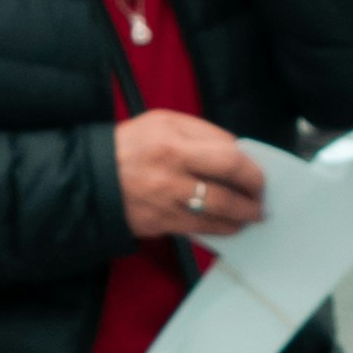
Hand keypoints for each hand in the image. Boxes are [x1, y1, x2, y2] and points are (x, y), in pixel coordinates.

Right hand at [117, 109, 266, 243]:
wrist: (91, 179)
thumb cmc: (129, 148)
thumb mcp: (161, 123)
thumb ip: (200, 133)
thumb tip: (235, 151)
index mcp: (173, 137)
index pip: (227, 150)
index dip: (249, 164)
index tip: (257, 170)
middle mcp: (171, 165)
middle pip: (229, 176)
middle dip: (253, 188)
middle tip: (261, 195)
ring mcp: (167, 196)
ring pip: (219, 208)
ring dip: (243, 213)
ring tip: (252, 214)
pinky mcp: (162, 221)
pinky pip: (201, 228)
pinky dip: (221, 229)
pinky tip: (231, 226)